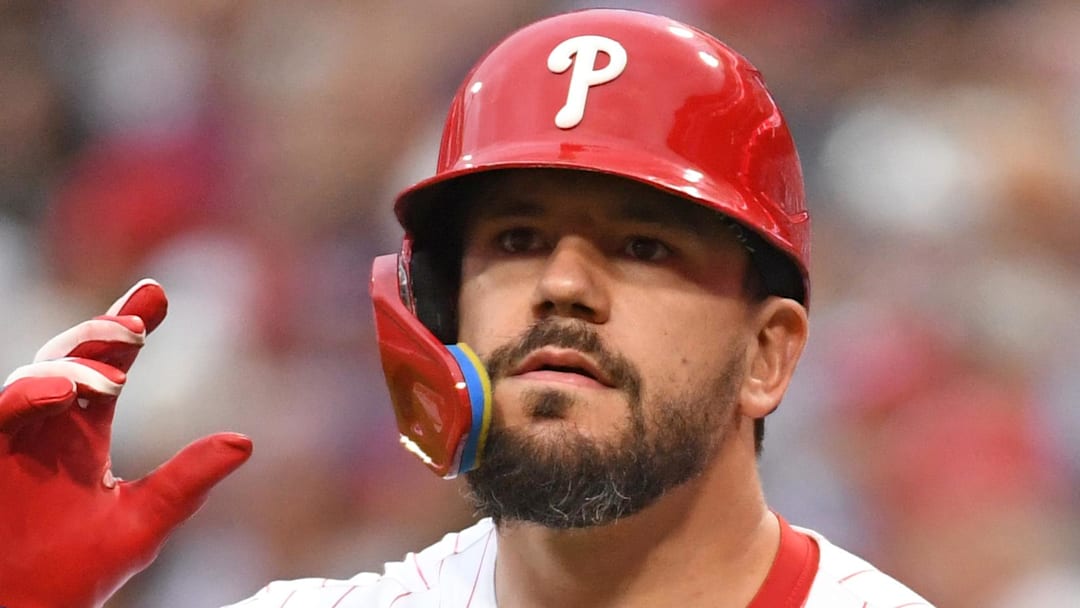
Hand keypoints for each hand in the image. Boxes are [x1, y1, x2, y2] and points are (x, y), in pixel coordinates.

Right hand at [0, 280, 252, 607]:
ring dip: (73, 365)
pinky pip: (0, 411)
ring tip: (112, 380)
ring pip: (35, 374)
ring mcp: (12, 438)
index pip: (109, 364)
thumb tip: (244, 441)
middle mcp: (48, 425)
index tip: (157, 291)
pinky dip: (29, 395)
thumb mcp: (142, 523)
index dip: (128, 323)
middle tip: (139, 326)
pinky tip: (64, 393)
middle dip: (101, 333)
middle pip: (71, 356)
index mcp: (83, 432)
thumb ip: (186, 481)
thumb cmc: (73, 573)